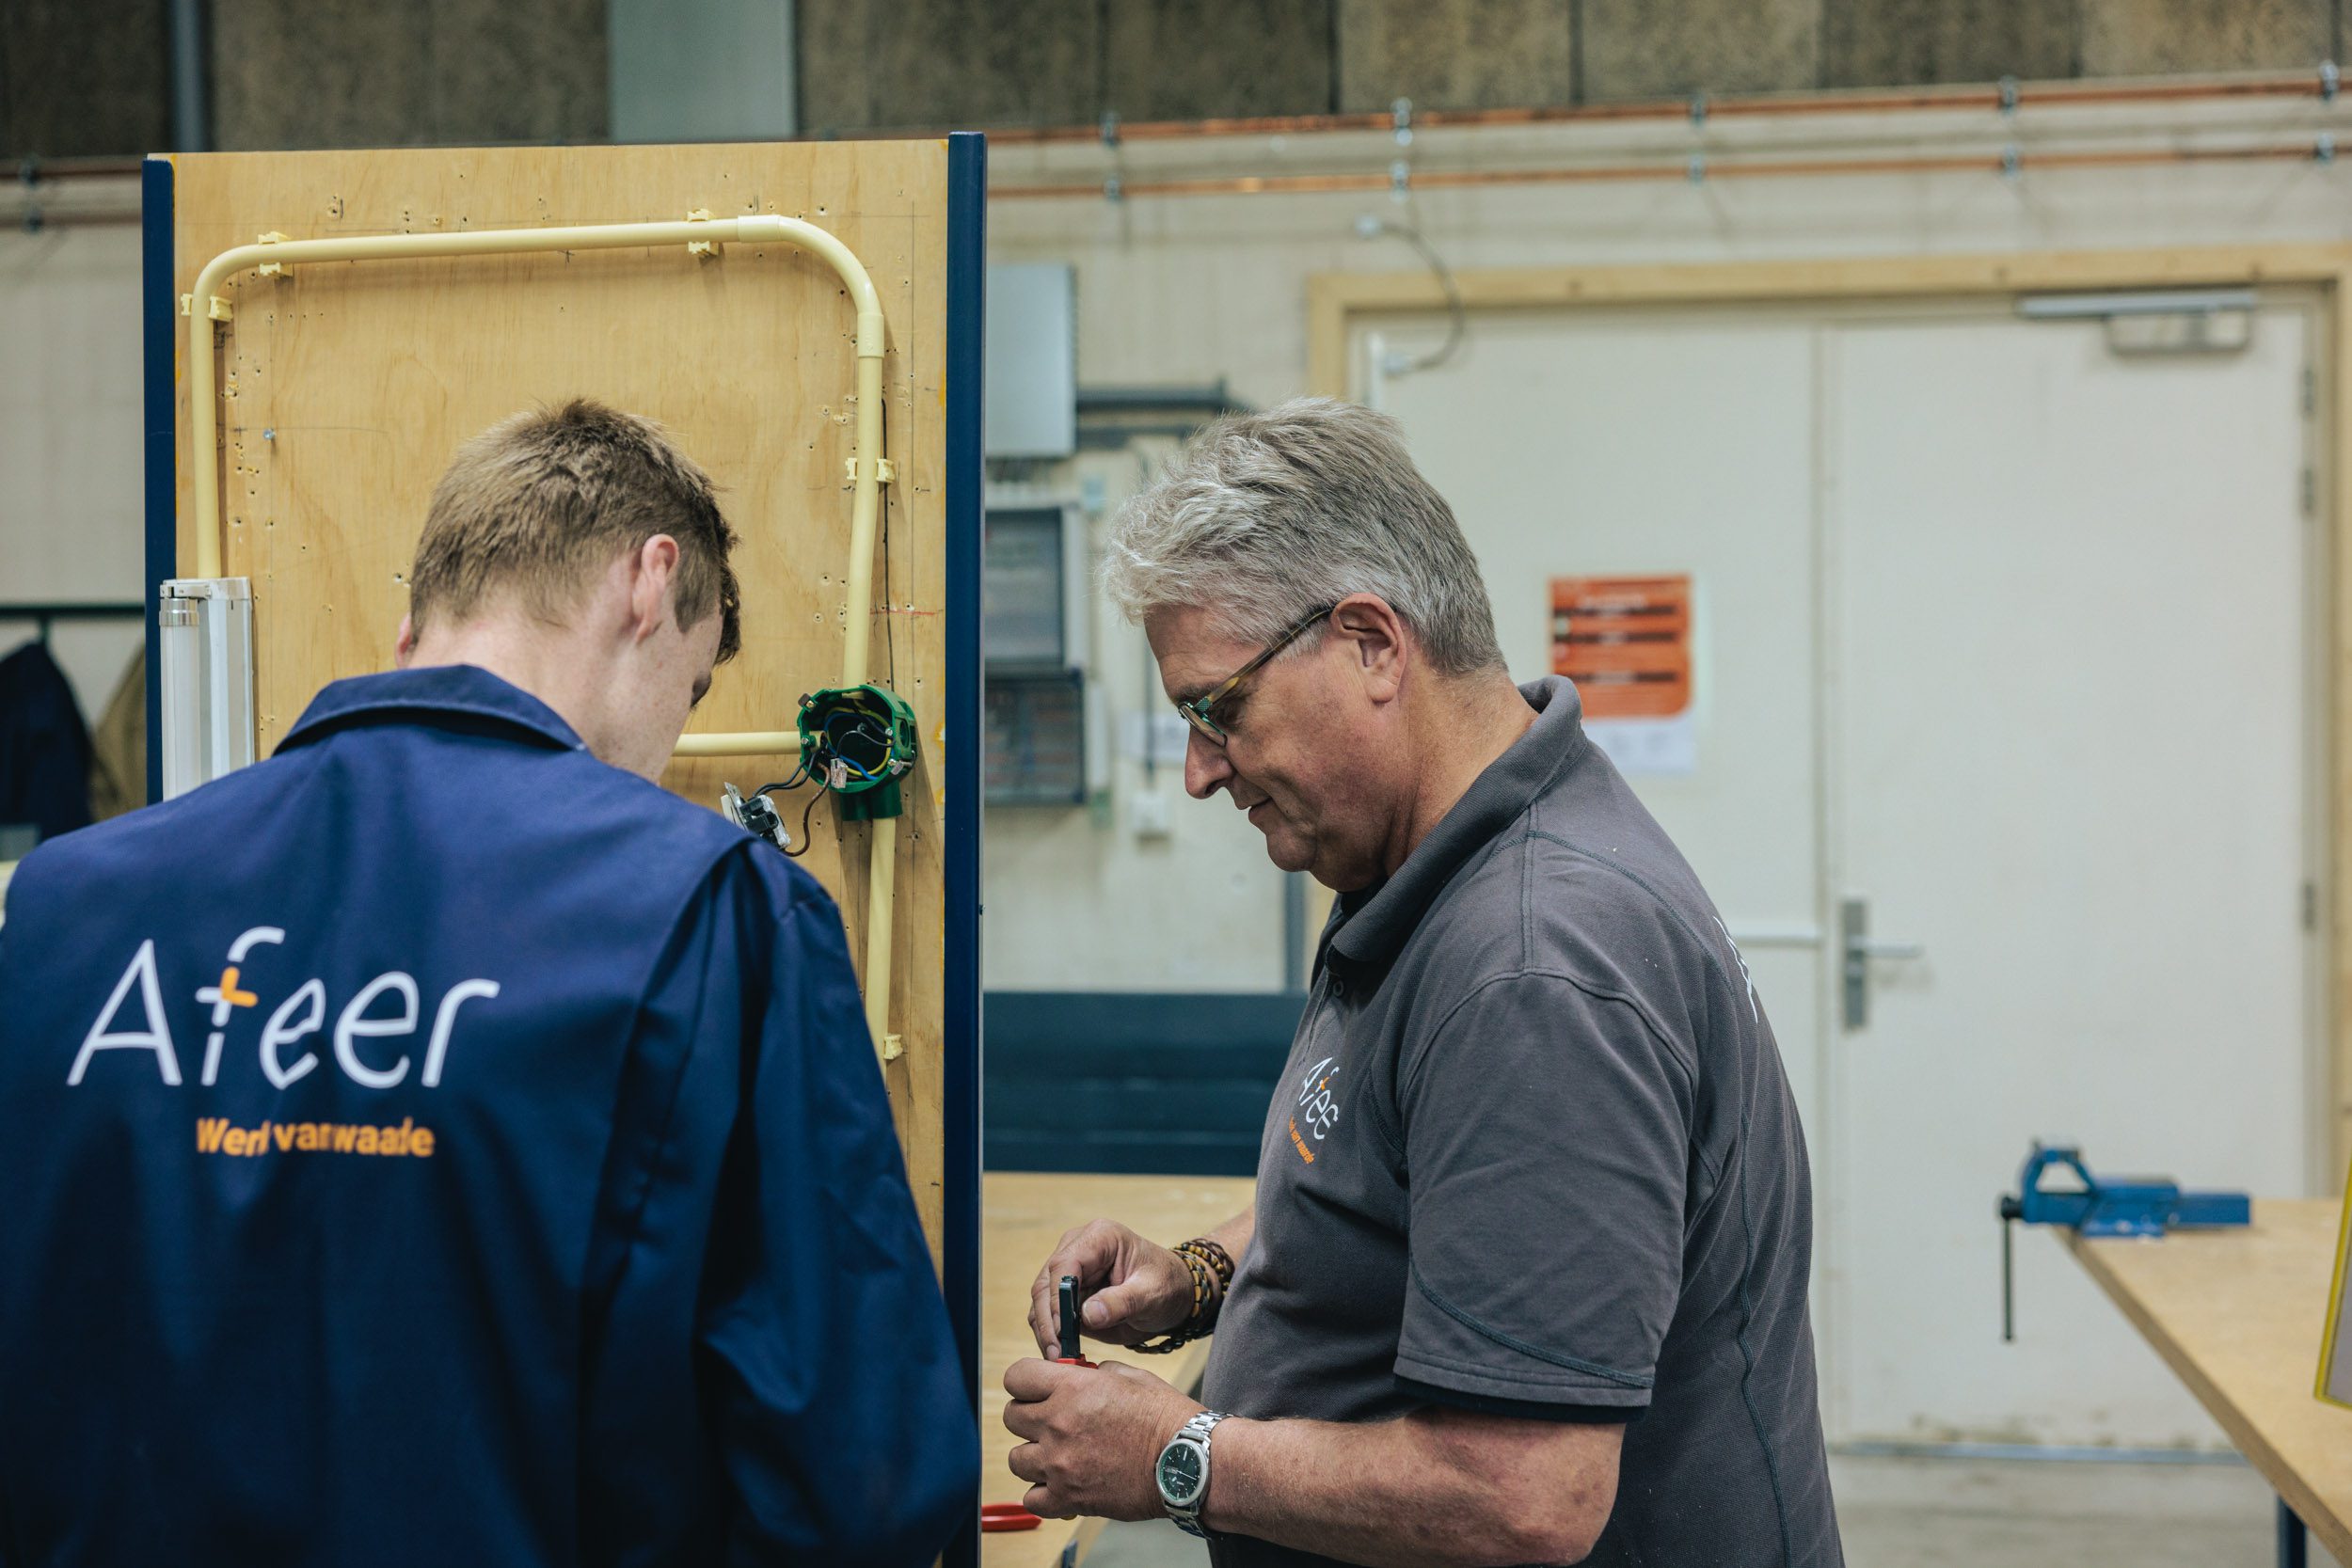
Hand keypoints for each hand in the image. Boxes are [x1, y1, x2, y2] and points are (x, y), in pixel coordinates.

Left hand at [1002, 1358, 1203, 1521]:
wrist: (1187, 1461)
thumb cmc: (1166, 1418)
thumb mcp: (1129, 1376)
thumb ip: (1094, 1374)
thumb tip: (1077, 1376)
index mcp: (1072, 1388)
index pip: (1016, 1376)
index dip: (1025, 1381)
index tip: (1035, 1388)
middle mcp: (1058, 1424)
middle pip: (1011, 1417)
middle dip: (1028, 1416)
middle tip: (1050, 1421)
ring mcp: (1060, 1464)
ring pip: (1015, 1459)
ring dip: (1033, 1456)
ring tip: (1058, 1456)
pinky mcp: (1068, 1497)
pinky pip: (1031, 1497)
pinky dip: (1042, 1493)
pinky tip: (1062, 1483)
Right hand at [1027, 1219, 1195, 1355]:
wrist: (1175, 1294)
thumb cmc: (1168, 1285)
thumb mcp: (1153, 1294)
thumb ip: (1121, 1302)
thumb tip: (1087, 1315)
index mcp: (1101, 1238)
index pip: (1065, 1264)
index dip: (1058, 1297)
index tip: (1063, 1329)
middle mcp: (1078, 1248)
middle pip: (1046, 1283)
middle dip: (1048, 1320)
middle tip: (1057, 1353)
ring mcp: (1071, 1270)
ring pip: (1042, 1300)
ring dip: (1046, 1330)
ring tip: (1059, 1358)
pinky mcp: (1068, 1292)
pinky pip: (1049, 1313)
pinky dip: (1051, 1333)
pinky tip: (1061, 1354)